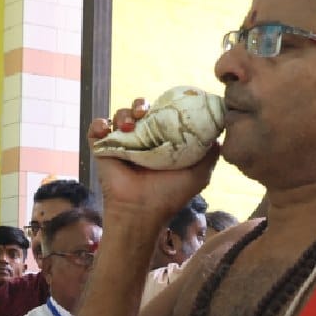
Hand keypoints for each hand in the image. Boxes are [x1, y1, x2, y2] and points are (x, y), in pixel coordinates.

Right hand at [89, 99, 218, 222]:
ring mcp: (119, 144)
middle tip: (144, 113)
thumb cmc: (170, 195)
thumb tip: (220, 132)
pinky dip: (98, 124)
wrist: (141, 211)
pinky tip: (107, 129)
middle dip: (140, 104)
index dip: (162, 105)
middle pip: (138, 110)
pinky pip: (96, 130)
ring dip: (123, 114)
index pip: (160, 114)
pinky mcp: (101, 150)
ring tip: (129, 126)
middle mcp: (140, 140)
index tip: (166, 104)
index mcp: (160, 141)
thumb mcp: (199, 174)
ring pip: (119, 116)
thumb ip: (210, 153)